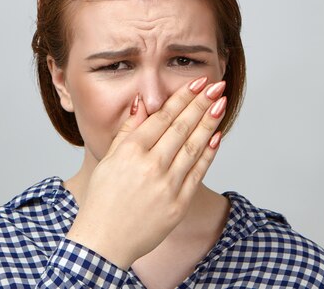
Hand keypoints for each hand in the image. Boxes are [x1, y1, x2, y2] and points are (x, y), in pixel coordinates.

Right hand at [65, 76, 226, 268]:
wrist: (105, 242)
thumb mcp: (108, 159)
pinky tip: (217, 135)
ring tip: (221, 103)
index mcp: (130, 152)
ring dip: (209, 123)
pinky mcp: (179, 204)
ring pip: (193, 147)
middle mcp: (150, 166)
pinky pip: (198, 173)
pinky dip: (209, 153)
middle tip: (216, 85)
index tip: (197, 83)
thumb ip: (127, 130)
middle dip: (201, 103)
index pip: (163, 117)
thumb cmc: (102, 200)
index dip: (182, 98)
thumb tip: (142, 102)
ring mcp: (167, 186)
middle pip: (181, 128)